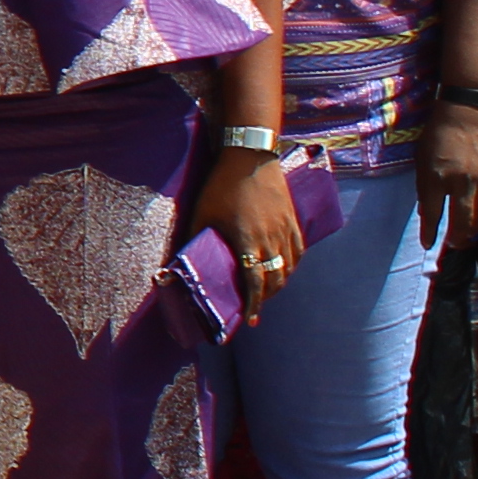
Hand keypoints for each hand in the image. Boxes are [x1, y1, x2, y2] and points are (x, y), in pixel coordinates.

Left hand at [190, 147, 304, 319]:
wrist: (250, 157)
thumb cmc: (221, 186)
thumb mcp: (201, 214)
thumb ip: (195, 241)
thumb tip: (179, 264)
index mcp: (247, 241)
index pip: (254, 283)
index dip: (253, 305)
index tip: (249, 320)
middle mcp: (271, 240)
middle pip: (275, 281)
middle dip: (265, 299)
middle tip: (254, 310)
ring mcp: (286, 231)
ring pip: (289, 269)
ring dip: (279, 285)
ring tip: (267, 293)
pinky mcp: (293, 222)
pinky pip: (298, 252)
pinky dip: (291, 266)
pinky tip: (283, 270)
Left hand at [415, 100, 477, 249]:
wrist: (467, 110)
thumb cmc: (439, 135)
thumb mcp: (422, 159)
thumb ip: (425, 188)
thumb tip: (428, 213)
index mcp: (436, 176)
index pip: (432, 213)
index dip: (429, 233)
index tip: (428, 244)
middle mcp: (461, 180)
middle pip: (463, 221)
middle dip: (458, 238)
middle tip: (454, 244)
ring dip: (477, 231)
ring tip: (470, 237)